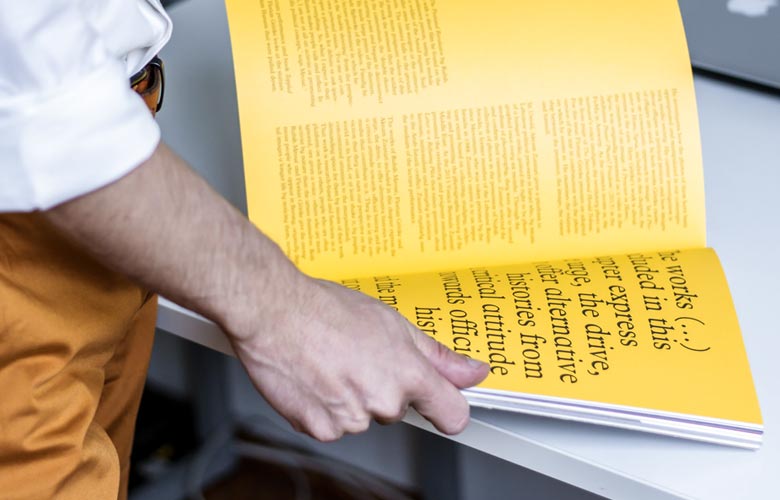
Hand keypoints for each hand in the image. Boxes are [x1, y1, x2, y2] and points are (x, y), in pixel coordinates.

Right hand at [230, 277, 489, 441]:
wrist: (275, 313)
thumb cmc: (327, 310)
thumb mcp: (393, 323)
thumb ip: (437, 356)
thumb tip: (472, 372)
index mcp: (408, 374)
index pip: (452, 414)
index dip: (447, 407)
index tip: (441, 402)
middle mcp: (383, 401)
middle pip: (398, 409)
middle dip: (384, 387)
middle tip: (360, 356)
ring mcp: (352, 419)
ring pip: (364, 417)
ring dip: (353, 398)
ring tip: (332, 362)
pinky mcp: (320, 429)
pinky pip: (334, 426)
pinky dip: (326, 408)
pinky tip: (316, 378)